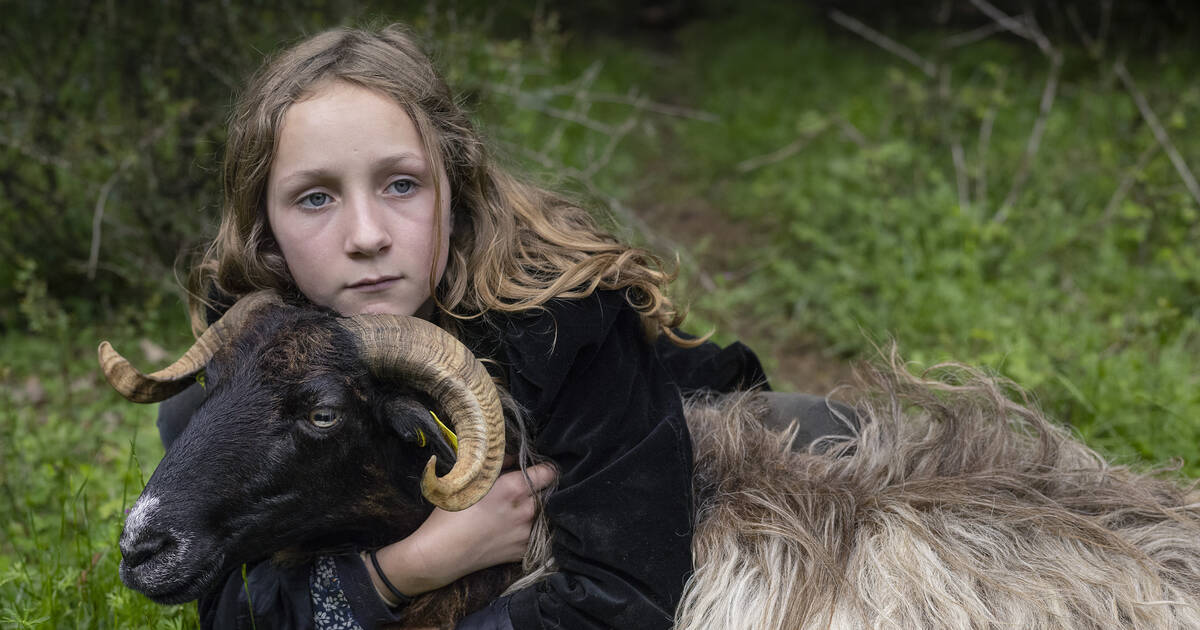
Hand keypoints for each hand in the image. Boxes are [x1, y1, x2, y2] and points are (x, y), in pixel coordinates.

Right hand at [368, 462, 556, 597]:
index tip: (539, 469)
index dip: (544, 468)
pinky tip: (515, 528)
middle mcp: (527, 511)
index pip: (548, 473)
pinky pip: (536, 535)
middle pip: (548, 493)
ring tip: (519, 509)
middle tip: (527, 488)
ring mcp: (527, 533)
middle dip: (540, 489)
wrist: (441, 554)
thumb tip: (514, 458)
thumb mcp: (470, 480)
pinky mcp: (523, 551)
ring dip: (537, 509)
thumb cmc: (451, 514)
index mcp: (514, 488)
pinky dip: (530, 529)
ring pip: (543, 515)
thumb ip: (498, 466)